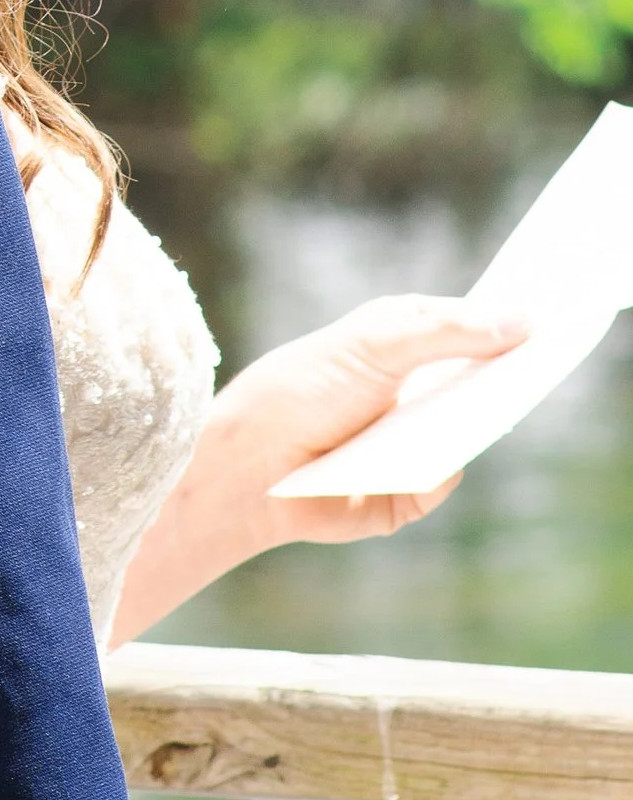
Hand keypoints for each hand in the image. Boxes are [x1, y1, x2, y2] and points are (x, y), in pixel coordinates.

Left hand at [109, 296, 523, 646]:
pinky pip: (442, 479)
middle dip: (514, 370)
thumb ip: (446, 330)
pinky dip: (436, 467)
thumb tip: (522, 318)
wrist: (246, 462)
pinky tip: (430, 452)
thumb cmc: (301, 389)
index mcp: (407, 348)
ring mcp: (413, 445)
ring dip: (483, 416)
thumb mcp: (374, 343)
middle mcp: (416, 396)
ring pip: (469, 433)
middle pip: (482, 383)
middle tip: (550, 349)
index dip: (512, 322)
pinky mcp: (404, 494)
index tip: (554, 304)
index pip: (474, 331)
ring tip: (512, 390)